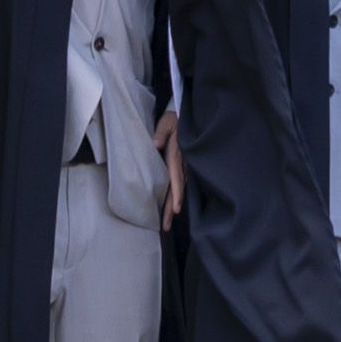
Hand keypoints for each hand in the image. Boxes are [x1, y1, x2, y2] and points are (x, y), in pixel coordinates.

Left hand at [153, 103, 185, 227]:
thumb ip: (160, 134)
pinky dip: (175, 196)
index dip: (175, 194)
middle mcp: (182, 164)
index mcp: (176, 155)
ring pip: (179, 189)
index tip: (175, 209)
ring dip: (173, 205)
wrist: (186, 115)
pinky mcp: (182, 166)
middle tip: (166, 226)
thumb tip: (155, 144)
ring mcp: (183, 166)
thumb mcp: (166, 123)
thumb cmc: (173, 119)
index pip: (175, 178)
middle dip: (171, 209)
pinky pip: (179, 184)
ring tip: (167, 222)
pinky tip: (171, 206)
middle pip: (177, 190)